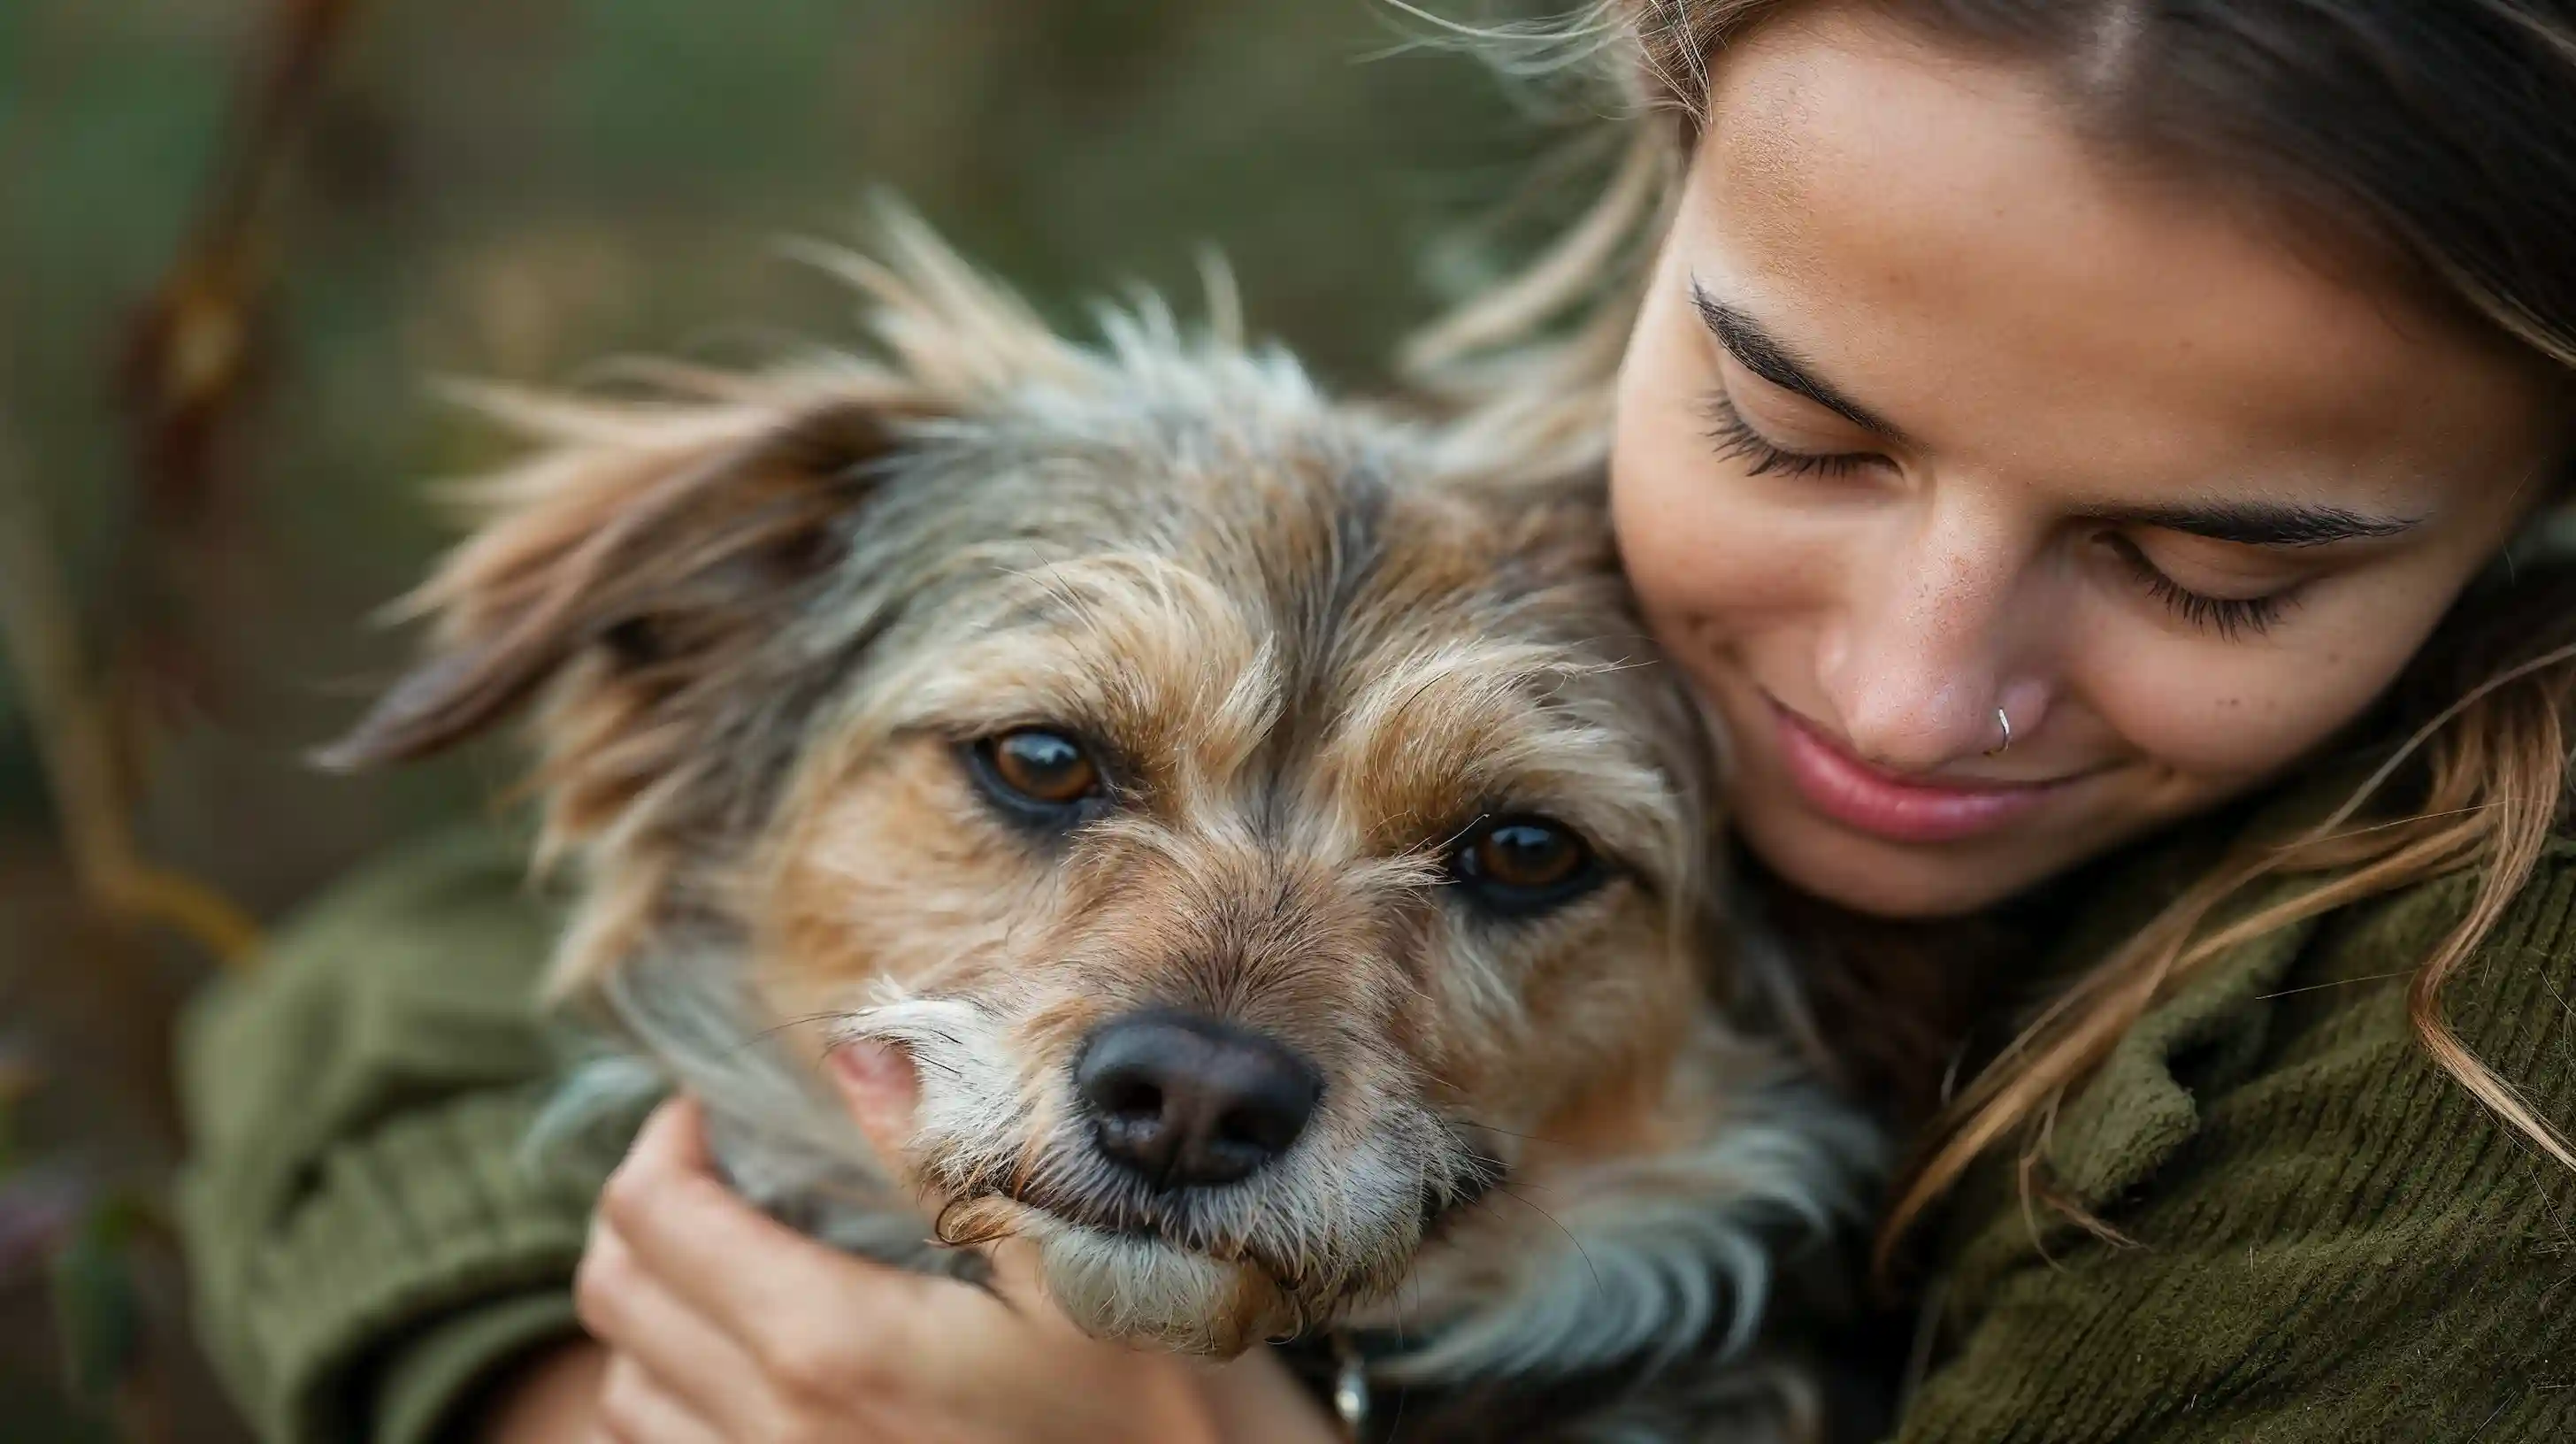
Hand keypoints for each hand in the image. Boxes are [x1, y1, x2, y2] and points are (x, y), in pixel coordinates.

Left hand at [569, 1045, 1340, 1443]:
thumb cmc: (1165, 1412)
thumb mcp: (1078, 1261)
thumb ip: (948, 1149)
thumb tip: (855, 1043)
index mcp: (828, 1345)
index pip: (653, 1215)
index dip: (670, 1137)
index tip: (727, 1111)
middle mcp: (774, 1432)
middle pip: (615, 1293)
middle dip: (652, 1206)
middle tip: (726, 1167)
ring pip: (624, 1390)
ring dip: (660, 1308)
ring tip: (742, 1261)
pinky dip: (679, 1396)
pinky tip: (759, 1362)